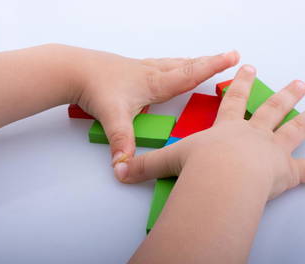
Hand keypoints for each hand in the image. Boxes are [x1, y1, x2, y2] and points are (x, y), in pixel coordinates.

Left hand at [70, 46, 238, 163]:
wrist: (73, 69)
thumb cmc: (94, 86)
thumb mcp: (113, 117)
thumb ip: (122, 143)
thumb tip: (125, 166)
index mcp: (154, 83)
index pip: (190, 74)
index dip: (212, 67)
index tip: (231, 58)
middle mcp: (151, 73)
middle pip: (187, 65)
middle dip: (210, 61)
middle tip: (229, 55)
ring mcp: (141, 68)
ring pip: (174, 63)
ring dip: (192, 62)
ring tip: (204, 61)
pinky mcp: (131, 69)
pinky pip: (159, 64)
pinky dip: (172, 64)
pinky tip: (167, 68)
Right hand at [115, 65, 304, 199]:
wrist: (221, 176)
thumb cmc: (199, 166)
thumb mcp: (167, 163)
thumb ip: (144, 166)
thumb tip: (117, 171)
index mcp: (227, 128)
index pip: (232, 100)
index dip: (238, 83)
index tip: (245, 68)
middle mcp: (253, 134)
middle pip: (269, 108)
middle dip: (281, 93)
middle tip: (297, 81)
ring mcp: (273, 149)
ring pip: (295, 128)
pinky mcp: (288, 172)